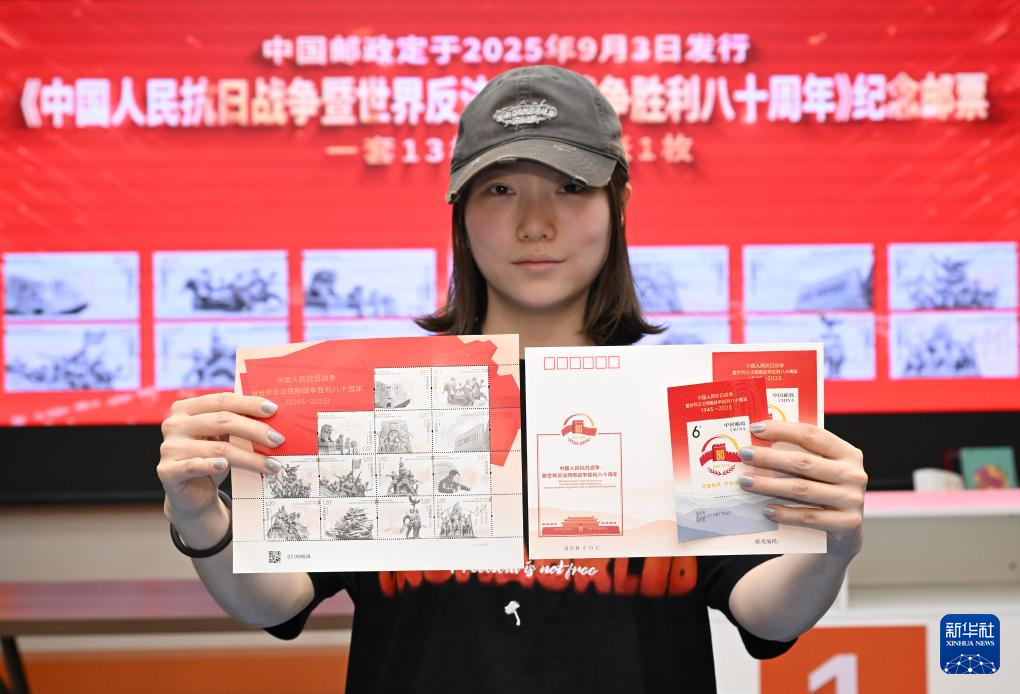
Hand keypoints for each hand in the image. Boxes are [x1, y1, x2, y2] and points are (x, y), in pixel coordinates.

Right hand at [157, 393, 283, 519]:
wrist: (192, 494)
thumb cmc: (212, 458)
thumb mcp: (224, 438)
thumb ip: (238, 424)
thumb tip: (274, 416)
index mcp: (186, 408)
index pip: (222, 400)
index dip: (249, 404)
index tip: (274, 410)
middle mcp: (174, 424)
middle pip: (222, 421)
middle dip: (255, 430)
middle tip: (279, 440)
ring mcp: (169, 447)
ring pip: (218, 448)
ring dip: (250, 458)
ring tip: (272, 465)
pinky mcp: (167, 471)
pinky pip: (193, 465)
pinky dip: (211, 465)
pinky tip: (225, 466)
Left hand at [737, 420, 866, 558]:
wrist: (845, 532)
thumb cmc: (824, 492)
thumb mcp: (820, 471)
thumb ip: (799, 456)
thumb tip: (757, 444)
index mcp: (848, 453)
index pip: (811, 435)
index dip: (782, 429)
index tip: (755, 428)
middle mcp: (854, 474)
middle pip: (803, 462)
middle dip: (769, 457)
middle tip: (744, 454)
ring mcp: (852, 499)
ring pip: (802, 489)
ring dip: (769, 485)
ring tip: (746, 481)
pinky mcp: (847, 523)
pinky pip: (808, 517)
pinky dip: (785, 513)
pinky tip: (766, 509)